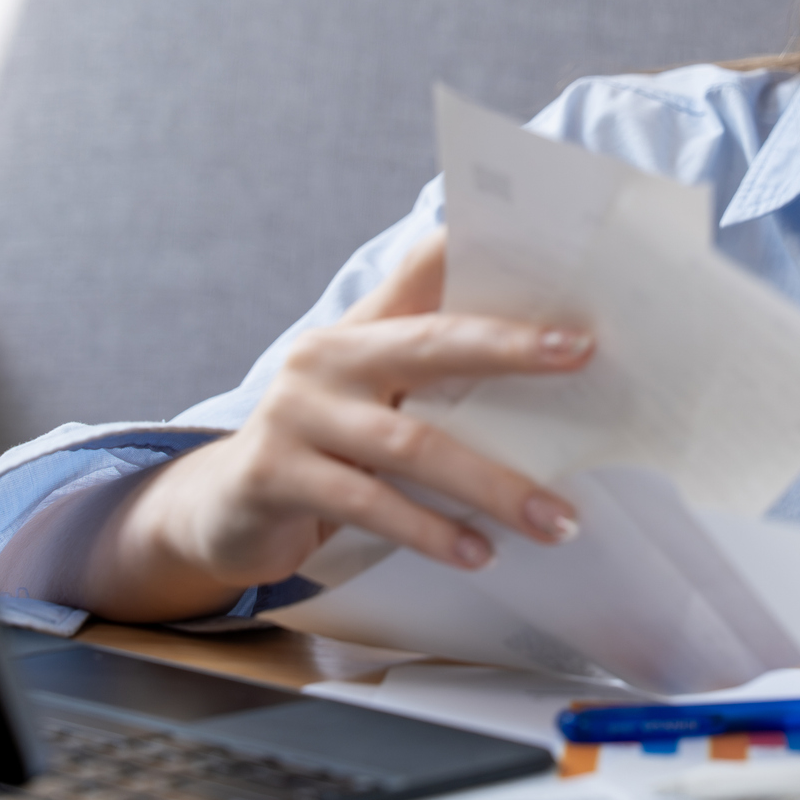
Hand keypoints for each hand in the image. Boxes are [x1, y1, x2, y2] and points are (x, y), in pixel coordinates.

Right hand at [6, 229, 590, 621]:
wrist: (221, 507)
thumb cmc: (327, 445)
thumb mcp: (374, 392)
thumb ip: (437, 362)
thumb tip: (545, 347)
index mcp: (362, 328)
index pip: (425, 272)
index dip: (477, 252)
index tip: (546, 247)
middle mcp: (327, 357)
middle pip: (430, 343)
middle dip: (510, 348)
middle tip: (578, 353)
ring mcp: (296, 413)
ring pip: (411, 444)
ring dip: (491, 484)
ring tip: (554, 519)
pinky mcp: (275, 475)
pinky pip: (369, 504)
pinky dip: (430, 531)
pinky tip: (477, 552)